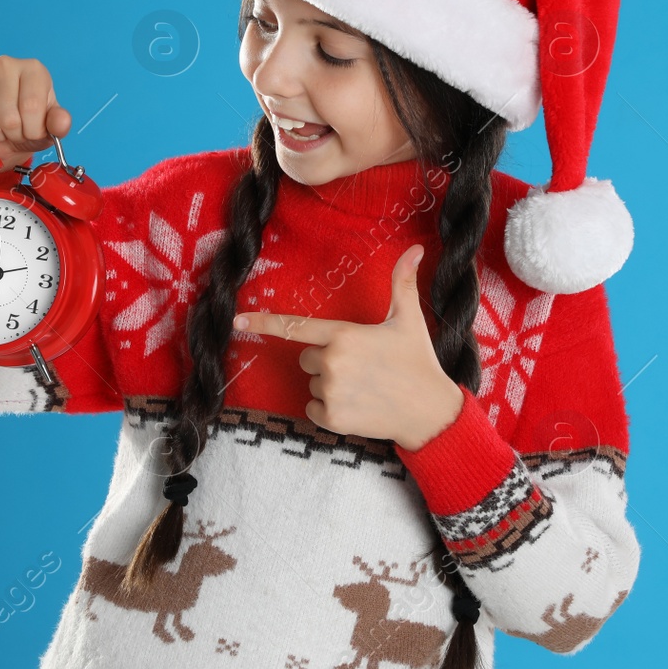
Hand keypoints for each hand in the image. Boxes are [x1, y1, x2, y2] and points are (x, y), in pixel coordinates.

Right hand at [0, 55, 73, 170]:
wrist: (5, 133)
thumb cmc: (30, 123)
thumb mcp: (50, 126)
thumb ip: (59, 124)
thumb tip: (61, 122)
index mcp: (33, 69)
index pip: (32, 107)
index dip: (33, 130)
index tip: (32, 130)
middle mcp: (5, 65)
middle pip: (10, 118)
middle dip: (14, 135)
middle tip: (15, 131)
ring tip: (1, 129)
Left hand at [232, 244, 464, 448]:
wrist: (429, 411)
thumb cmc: (418, 361)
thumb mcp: (409, 319)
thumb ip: (403, 282)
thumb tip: (415, 249)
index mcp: (343, 335)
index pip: (295, 326)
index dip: (263, 322)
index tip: (238, 320)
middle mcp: (332, 362)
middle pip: (306, 359)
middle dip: (326, 361)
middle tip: (360, 366)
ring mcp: (331, 392)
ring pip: (312, 385)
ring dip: (331, 386)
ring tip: (364, 387)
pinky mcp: (332, 419)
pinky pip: (313, 409)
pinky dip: (329, 410)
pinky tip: (357, 406)